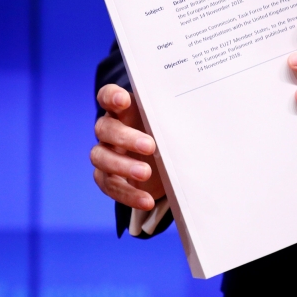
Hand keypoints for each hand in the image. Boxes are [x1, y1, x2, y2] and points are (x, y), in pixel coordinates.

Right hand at [91, 84, 165, 210]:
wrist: (163, 164)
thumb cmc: (166, 135)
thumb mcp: (170, 126)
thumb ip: (171, 121)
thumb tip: (196, 120)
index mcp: (123, 110)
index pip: (107, 96)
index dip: (112, 96)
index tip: (123, 100)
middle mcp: (109, 129)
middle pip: (105, 129)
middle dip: (125, 137)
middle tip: (150, 146)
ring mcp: (104, 153)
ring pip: (100, 157)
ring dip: (123, 166)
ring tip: (145, 173)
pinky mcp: (106, 177)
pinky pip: (110, 185)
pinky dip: (128, 194)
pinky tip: (146, 200)